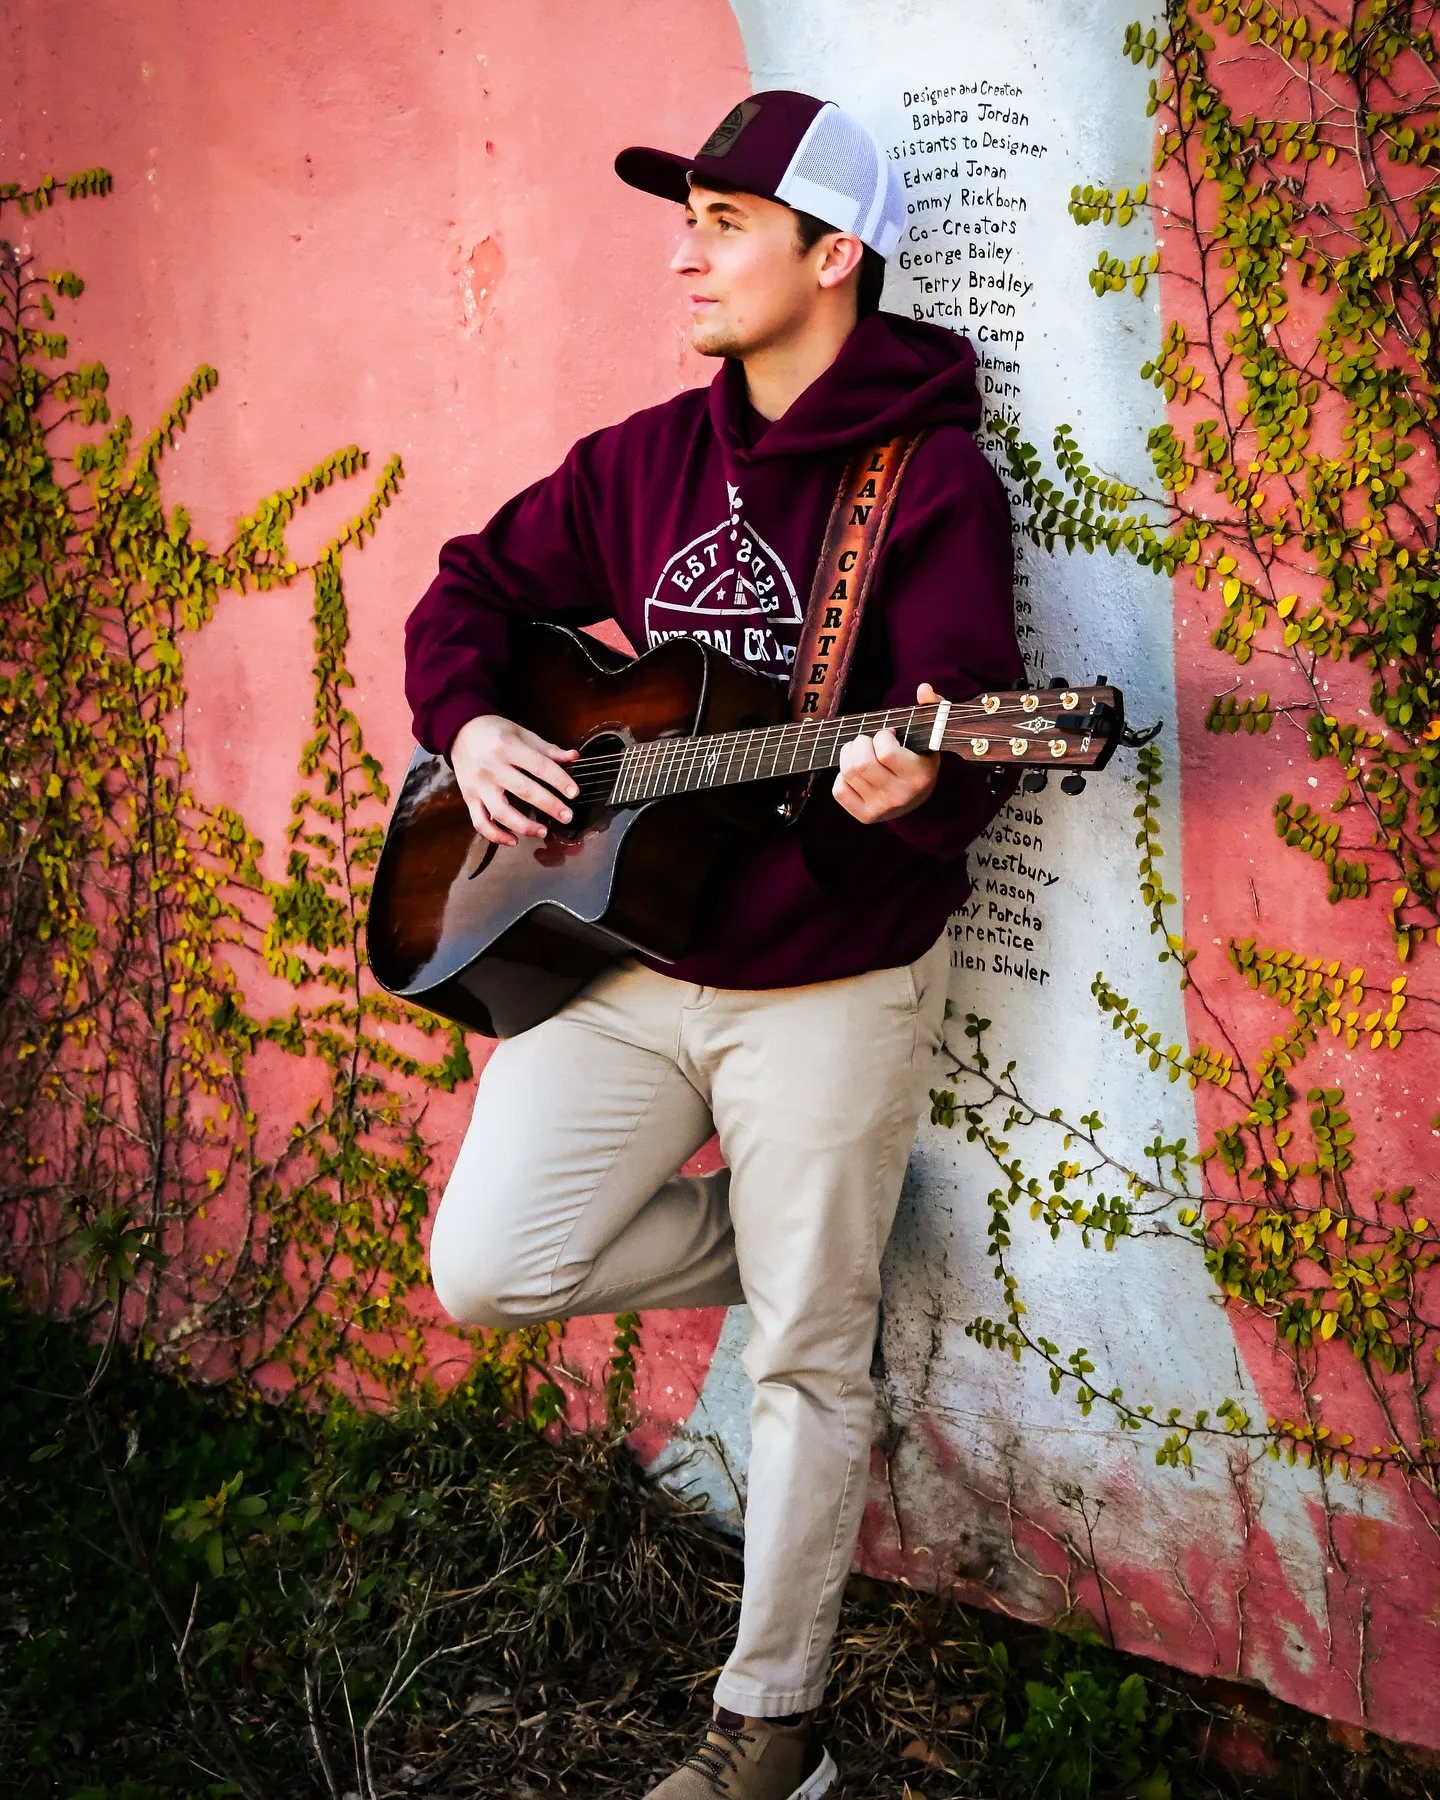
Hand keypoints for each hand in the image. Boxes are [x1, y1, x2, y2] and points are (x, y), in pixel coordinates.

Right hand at [450, 713, 579, 845]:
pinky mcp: (468, 798)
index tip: (574, 792)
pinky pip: (480, 822)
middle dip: (549, 805)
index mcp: (507, 747)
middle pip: (524, 790)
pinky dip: (495, 836)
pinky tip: (513, 841)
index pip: (538, 766)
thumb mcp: (521, 733)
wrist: (458, 731)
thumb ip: (547, 749)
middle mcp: (491, 767)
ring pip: (501, 812)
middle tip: (568, 816)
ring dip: (524, 826)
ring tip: (544, 831)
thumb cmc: (495, 731)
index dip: (559, 780)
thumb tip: (574, 757)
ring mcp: (478, 785)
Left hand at [832, 683, 942, 825]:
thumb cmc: (920, 758)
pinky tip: (855, 773)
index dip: (882, 736)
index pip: (886, 751)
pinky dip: (842, 776)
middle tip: (868, 741)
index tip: (888, 735)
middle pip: (861, 762)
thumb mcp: (930, 735)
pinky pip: (839, 790)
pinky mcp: (865, 816)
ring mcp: (882, 809)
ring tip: (860, 751)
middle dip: (860, 742)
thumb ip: (932, 707)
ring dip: (848, 754)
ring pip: (848, 773)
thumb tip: (924, 688)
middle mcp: (901, 796)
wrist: (918, 799)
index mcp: (920, 776)